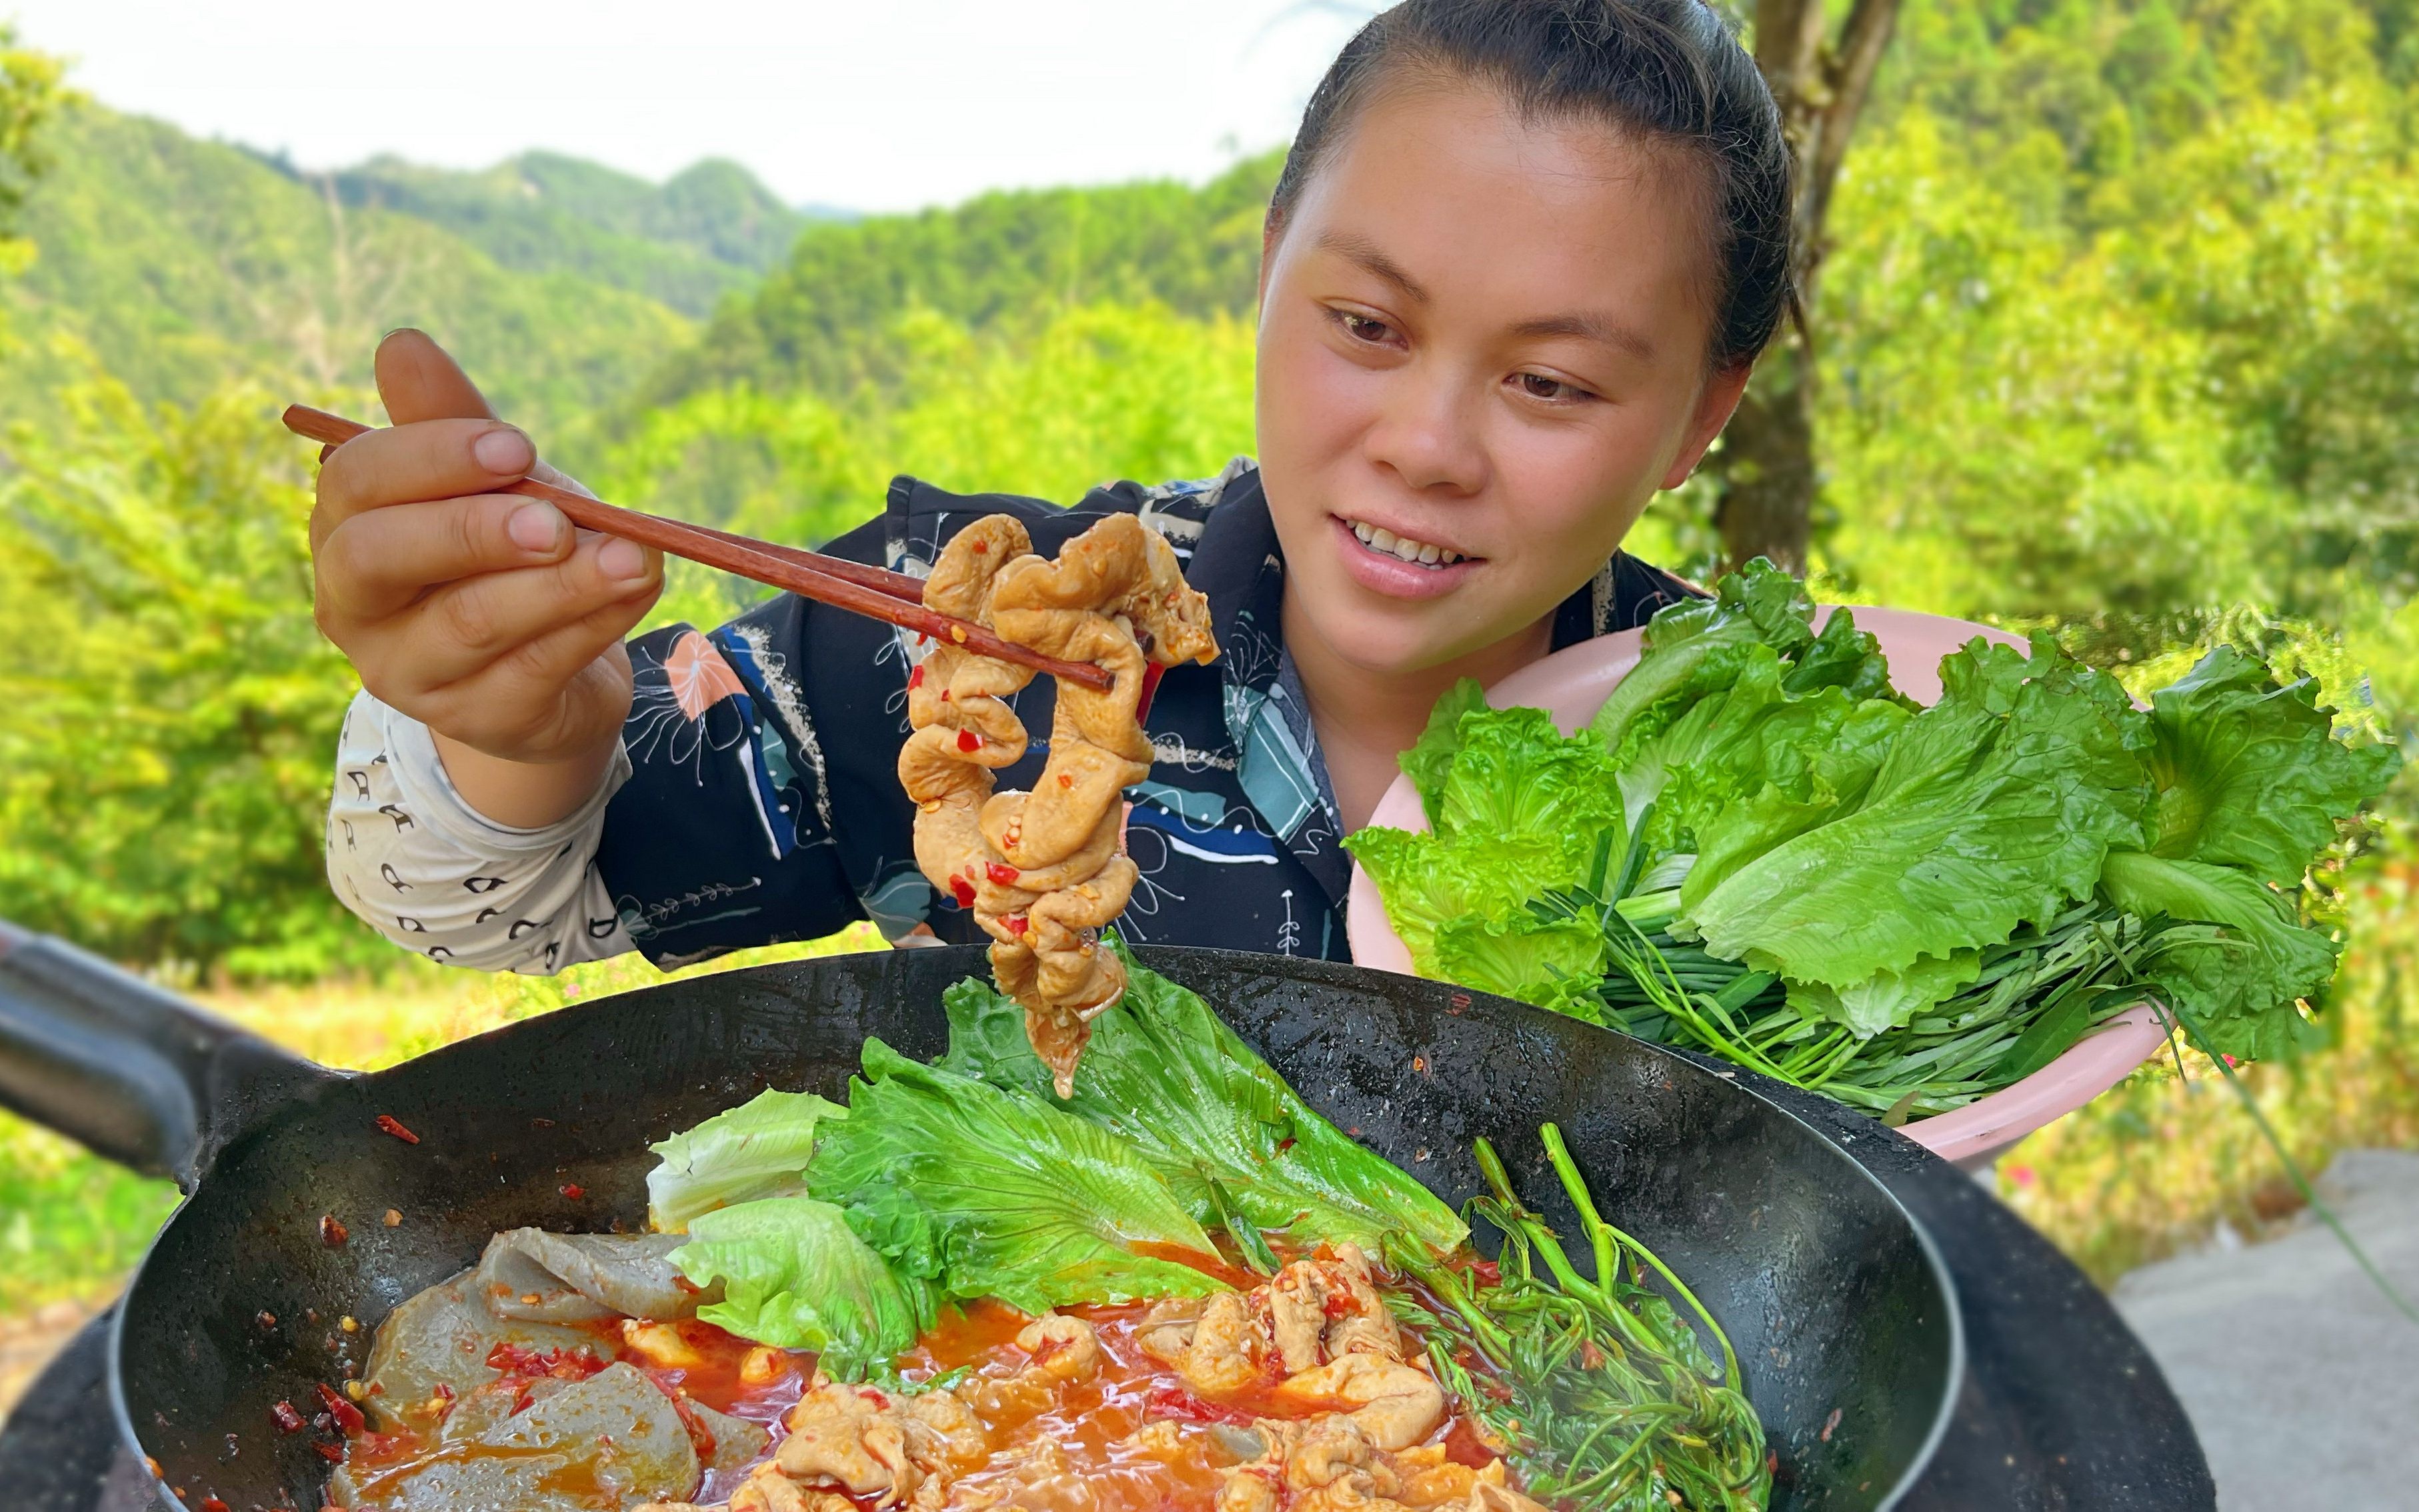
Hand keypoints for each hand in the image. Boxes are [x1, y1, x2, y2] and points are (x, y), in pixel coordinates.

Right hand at [311, 330, 662, 823]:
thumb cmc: (509, 557)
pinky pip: (536, 667)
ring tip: (627, 557)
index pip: (357, 483)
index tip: (515, 445)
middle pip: (379, 558)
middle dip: (472, 528)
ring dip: (558, 583)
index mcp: (345, 530)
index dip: (432, 457)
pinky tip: (634, 588)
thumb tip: (400, 343)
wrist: (557, 674)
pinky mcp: (480, 720)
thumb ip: (454, 423)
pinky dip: (593, 622)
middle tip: (555, 519)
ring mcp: (410, 673)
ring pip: (469, 622)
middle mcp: (355, 607)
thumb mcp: (492, 484)